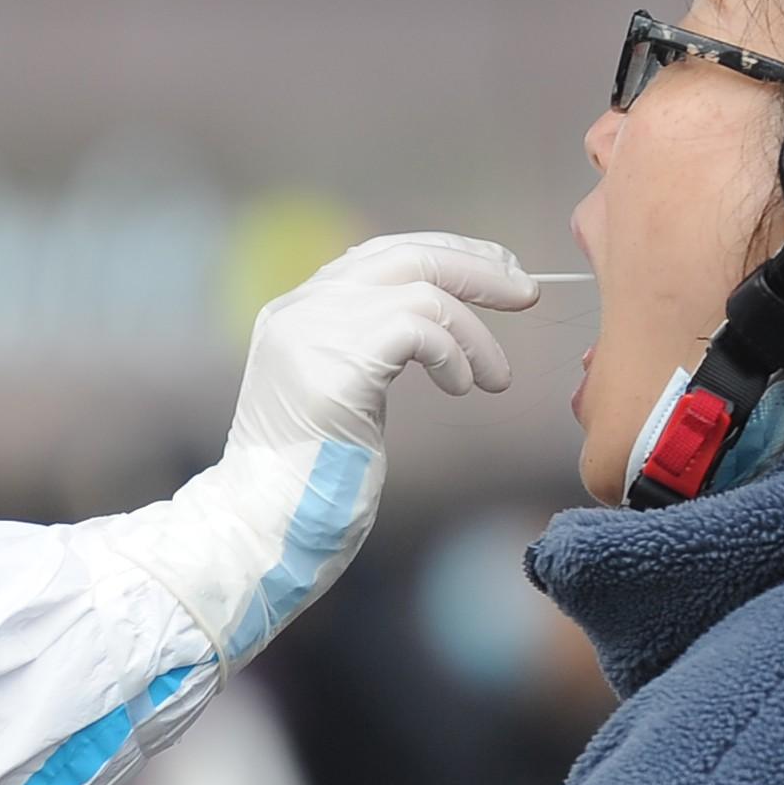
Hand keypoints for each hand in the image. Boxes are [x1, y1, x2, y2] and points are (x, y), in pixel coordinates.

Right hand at [94, 235, 532, 667]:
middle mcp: (297, 311)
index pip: (377, 256)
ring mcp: (312, 334)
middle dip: (476, 267)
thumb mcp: (334, 398)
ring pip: (422, 290)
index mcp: (292, 314)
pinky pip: (420, 328)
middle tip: (525, 291)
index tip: (496, 270)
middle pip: (403, 254)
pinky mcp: (338, 367)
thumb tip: (428, 323)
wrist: (257, 530)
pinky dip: (456, 354)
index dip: (445, 254)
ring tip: (494, 378)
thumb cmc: (306, 483)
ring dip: (474, 333)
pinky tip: (461, 387)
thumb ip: (361, 351)